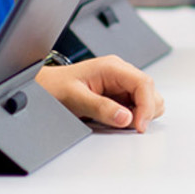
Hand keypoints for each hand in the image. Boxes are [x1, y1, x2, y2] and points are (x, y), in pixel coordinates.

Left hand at [34, 56, 164, 131]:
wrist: (44, 88)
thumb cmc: (55, 88)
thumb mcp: (76, 98)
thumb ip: (101, 108)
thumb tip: (126, 118)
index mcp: (112, 67)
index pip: (143, 83)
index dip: (146, 106)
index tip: (139, 125)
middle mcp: (120, 73)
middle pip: (150, 92)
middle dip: (145, 112)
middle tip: (128, 126)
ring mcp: (121, 84)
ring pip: (148, 100)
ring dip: (140, 114)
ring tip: (119, 122)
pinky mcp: (120, 95)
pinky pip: (137, 106)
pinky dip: (134, 116)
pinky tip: (118, 120)